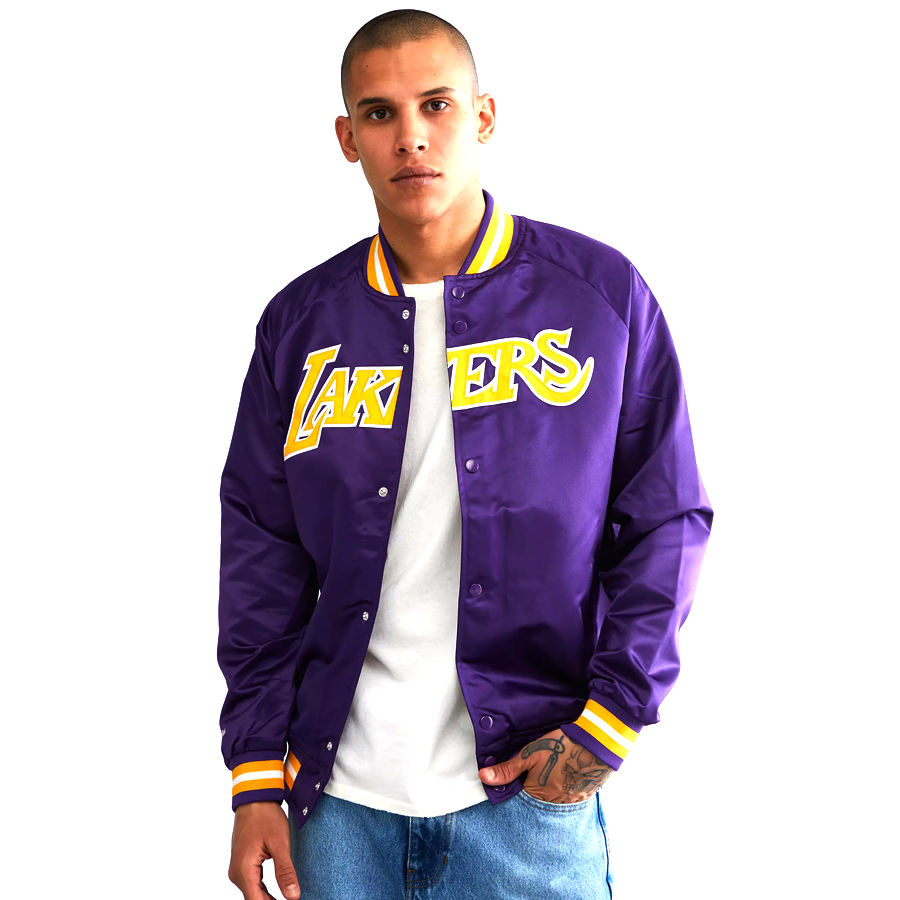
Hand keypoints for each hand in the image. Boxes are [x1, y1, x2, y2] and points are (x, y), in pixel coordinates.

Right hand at [228, 801, 300, 898]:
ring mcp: (238, 868)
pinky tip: (276, 894)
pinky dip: (263, 890)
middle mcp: (237, 873)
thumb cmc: (266, 817)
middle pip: (254, 899)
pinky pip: (252, 883)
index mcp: (244, 870)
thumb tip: (293, 897)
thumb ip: (285, 872)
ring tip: (286, 899)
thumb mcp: (280, 843)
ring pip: (253, 893)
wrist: (255, 798)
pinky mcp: (242, 863)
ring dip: (268, 899)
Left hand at [477, 728, 611, 803]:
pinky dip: (567, 787)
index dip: (518, 785)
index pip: (521, 797)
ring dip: (552, 787)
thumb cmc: (560, 746)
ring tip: (554, 770)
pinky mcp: (585, 794)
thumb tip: (483, 777)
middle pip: (538, 799)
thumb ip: (507, 769)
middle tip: (540, 770)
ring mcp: (572, 800)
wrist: (595, 742)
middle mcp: (555, 802)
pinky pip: (571, 796)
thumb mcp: (529, 754)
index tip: (520, 775)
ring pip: (555, 799)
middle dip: (536, 786)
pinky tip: (567, 774)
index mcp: (539, 793)